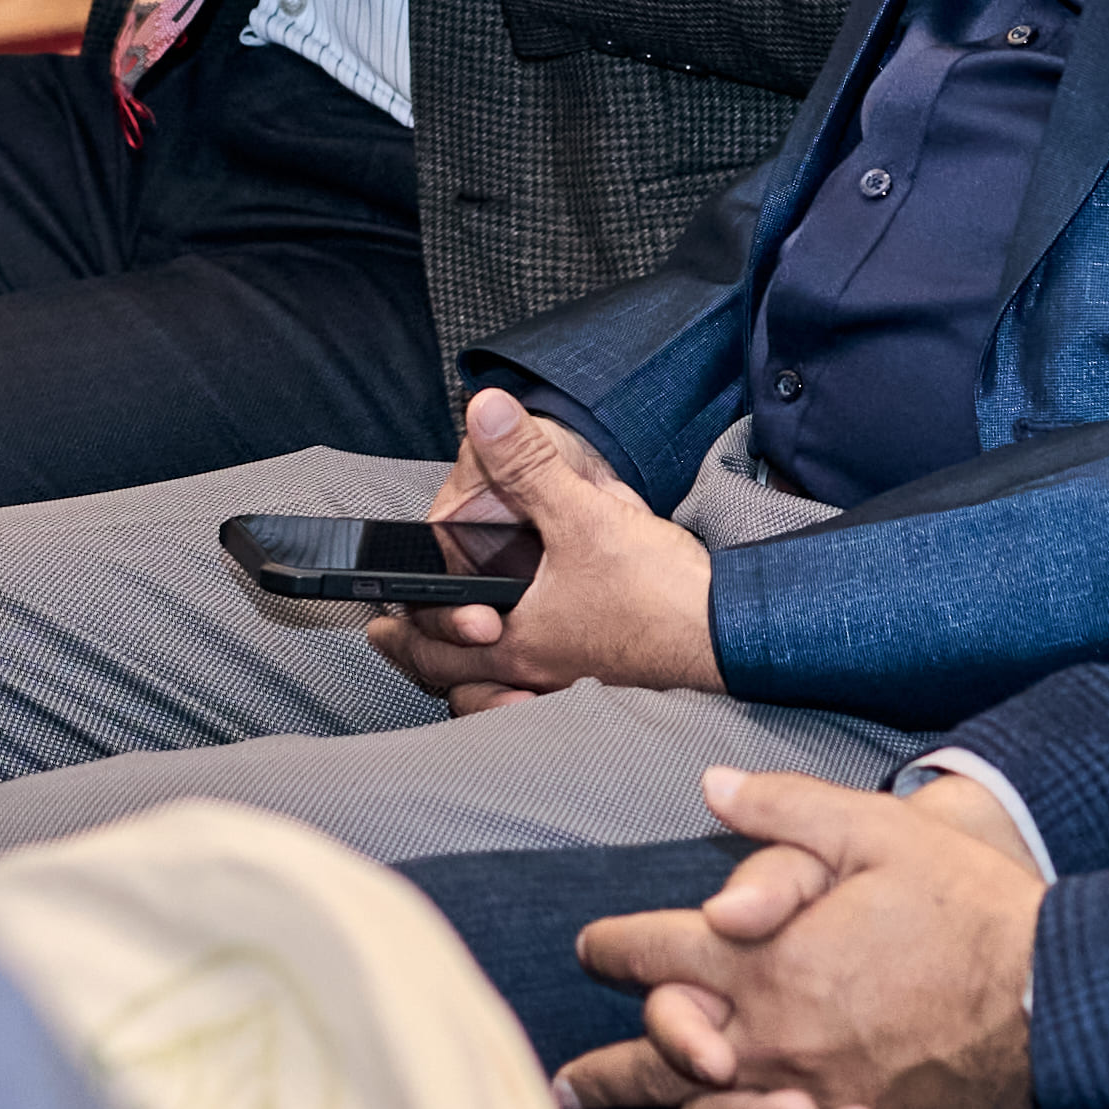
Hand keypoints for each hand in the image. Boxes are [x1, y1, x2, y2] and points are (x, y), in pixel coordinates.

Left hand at [368, 390, 718, 706]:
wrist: (730, 634)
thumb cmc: (661, 593)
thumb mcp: (586, 515)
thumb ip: (529, 465)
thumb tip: (485, 412)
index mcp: (516, 641)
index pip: (436, 643)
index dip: (404, 627)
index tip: (378, 621)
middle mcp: (533, 672)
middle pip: (455, 680)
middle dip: (421, 657)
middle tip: (394, 641)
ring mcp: (567, 683)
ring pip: (494, 695)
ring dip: (465, 681)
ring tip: (451, 659)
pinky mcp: (600, 680)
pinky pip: (537, 696)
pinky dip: (515, 688)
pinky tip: (524, 670)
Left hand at [559, 766, 1043, 1108]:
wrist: (1052, 1000)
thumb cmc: (966, 908)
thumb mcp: (876, 830)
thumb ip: (785, 809)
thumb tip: (709, 787)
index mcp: (767, 958)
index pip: (656, 953)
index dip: (611, 948)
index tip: (588, 948)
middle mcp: (773, 1036)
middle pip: (661, 1054)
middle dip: (609, 1066)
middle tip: (570, 1082)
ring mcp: (810, 1092)